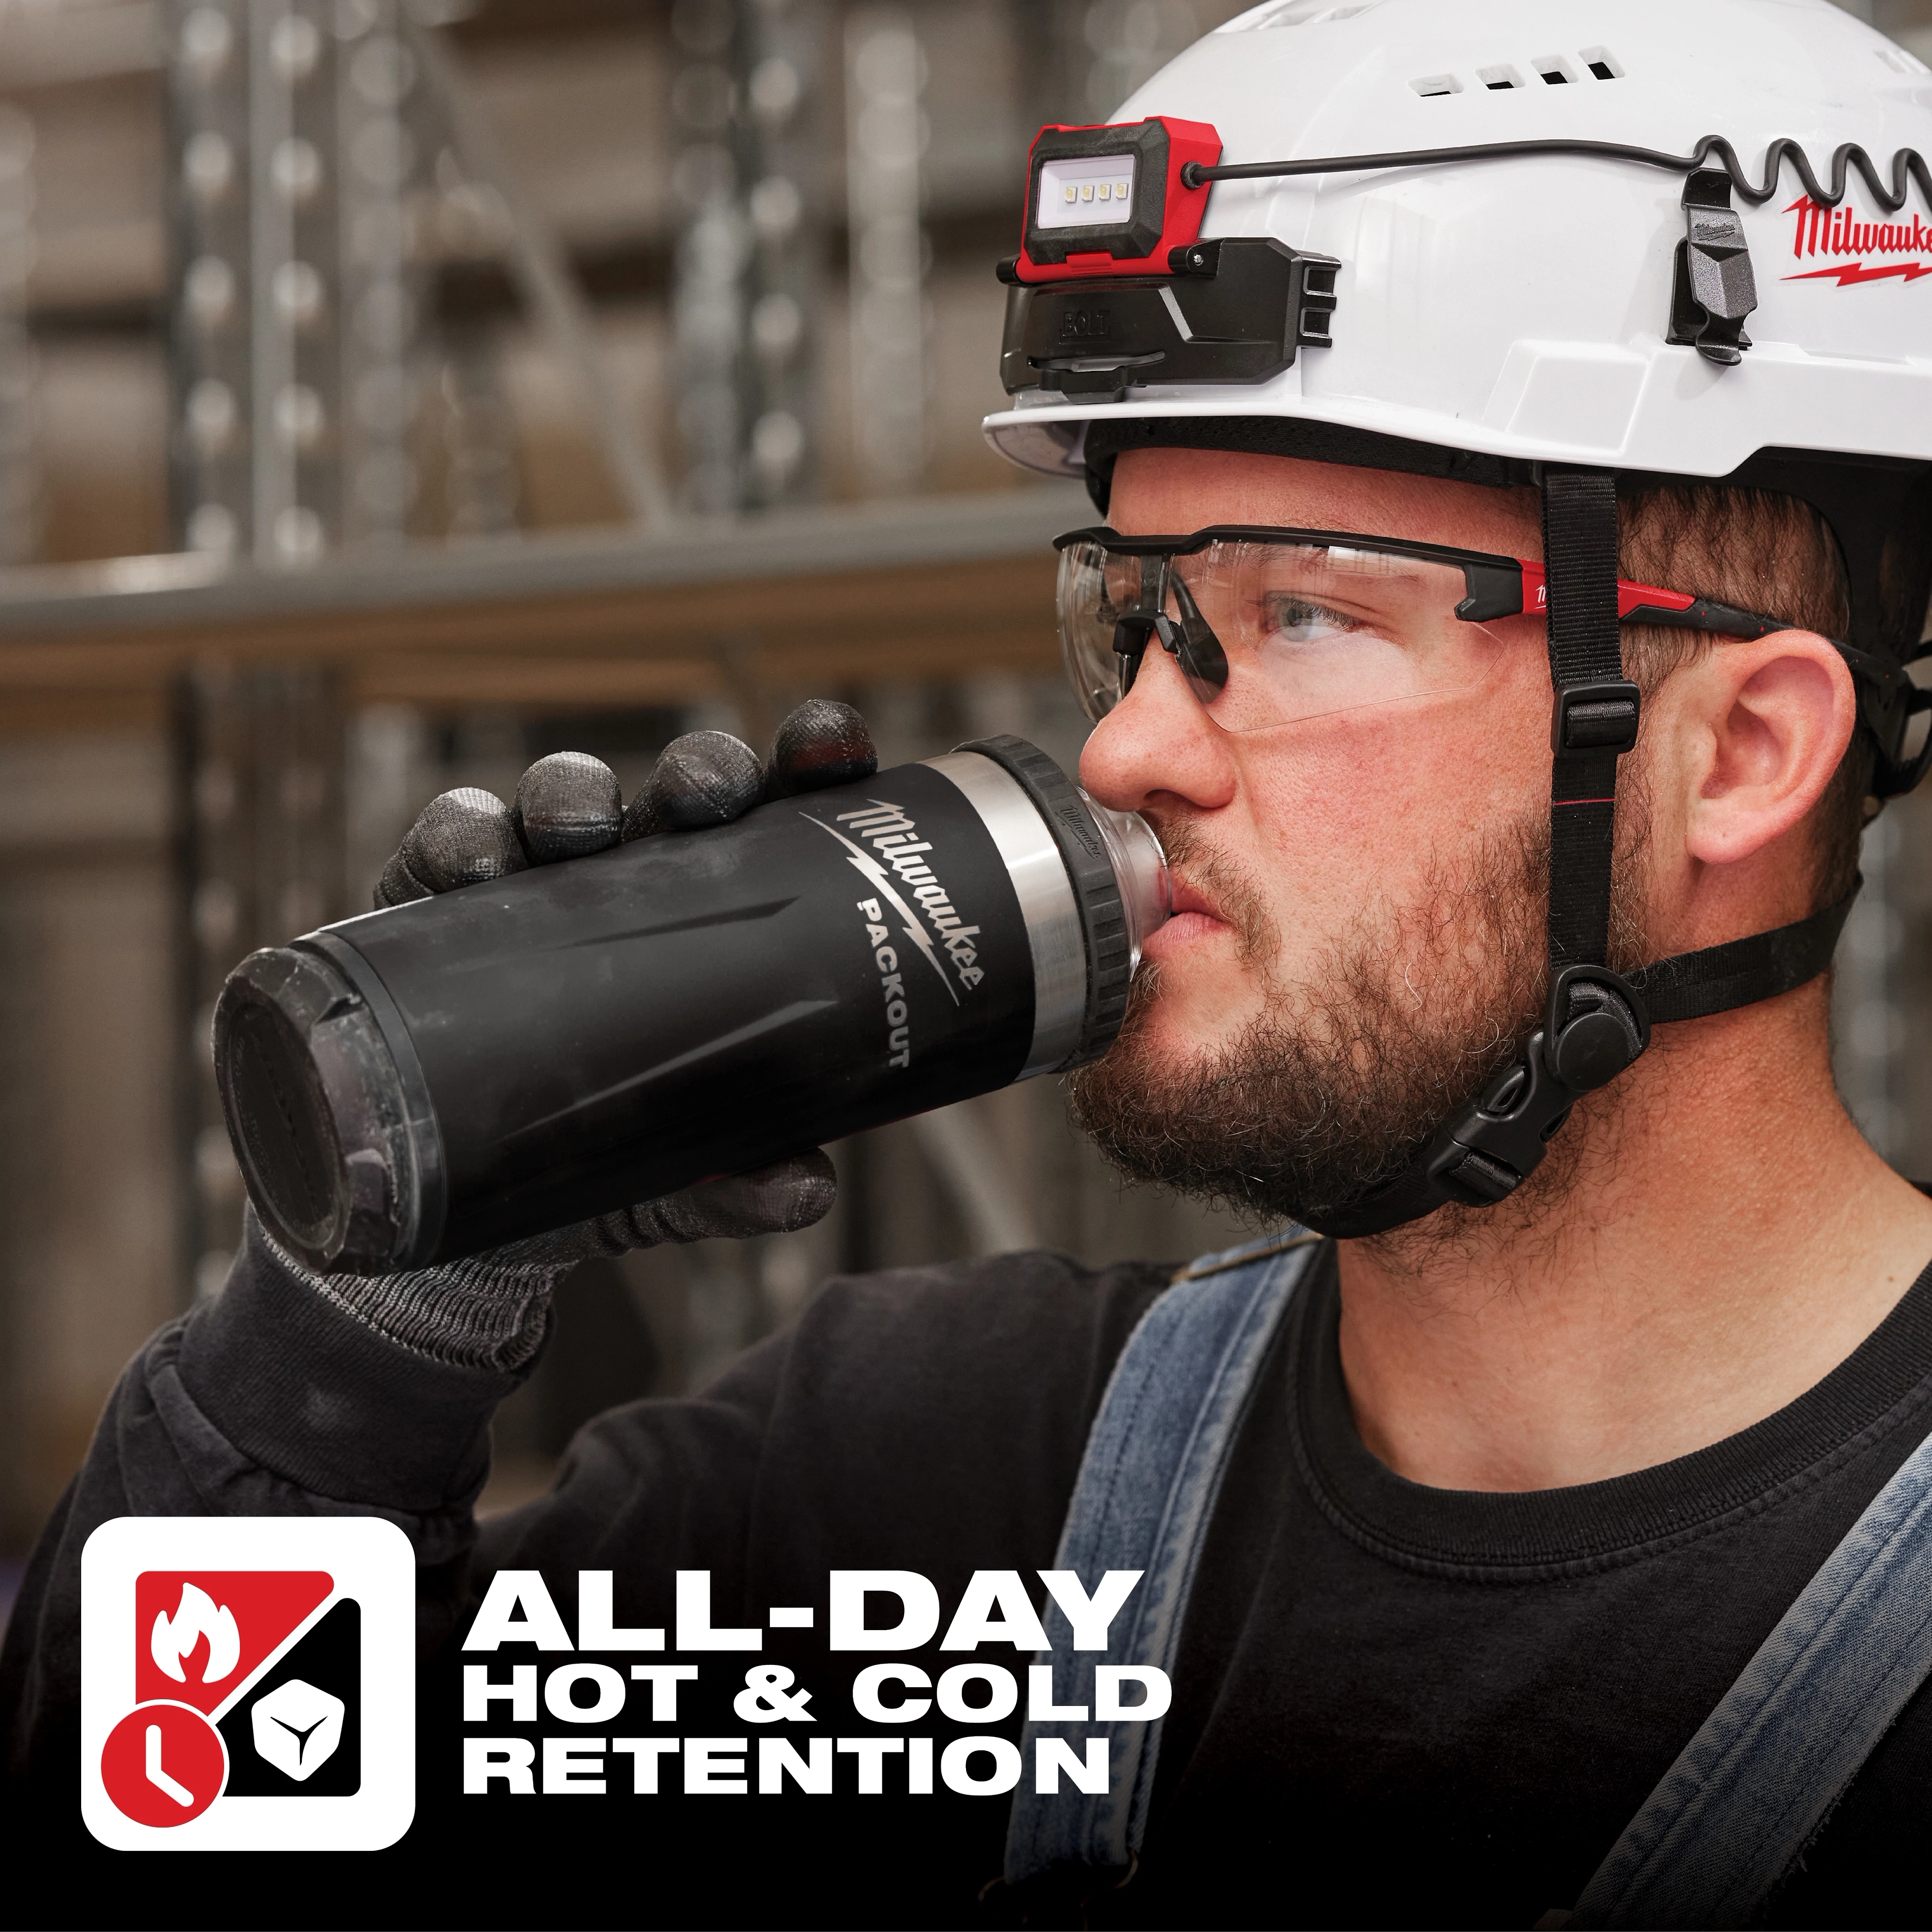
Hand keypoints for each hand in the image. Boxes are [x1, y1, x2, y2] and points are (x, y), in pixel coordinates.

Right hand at [371, 699, 876, 1262]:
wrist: (464, 1216)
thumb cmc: (605, 1163)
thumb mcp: (678, 1180)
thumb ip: (739, 1185)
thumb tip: (808, 1192)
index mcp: (729, 910)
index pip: (783, 818)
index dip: (809, 763)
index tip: (832, 749)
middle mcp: (644, 879)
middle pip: (682, 793)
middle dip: (701, 772)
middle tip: (711, 792)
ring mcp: (544, 882)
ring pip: (566, 799)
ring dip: (574, 790)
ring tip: (578, 825)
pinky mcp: (441, 904)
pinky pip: (449, 846)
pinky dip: (458, 839)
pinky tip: (470, 860)